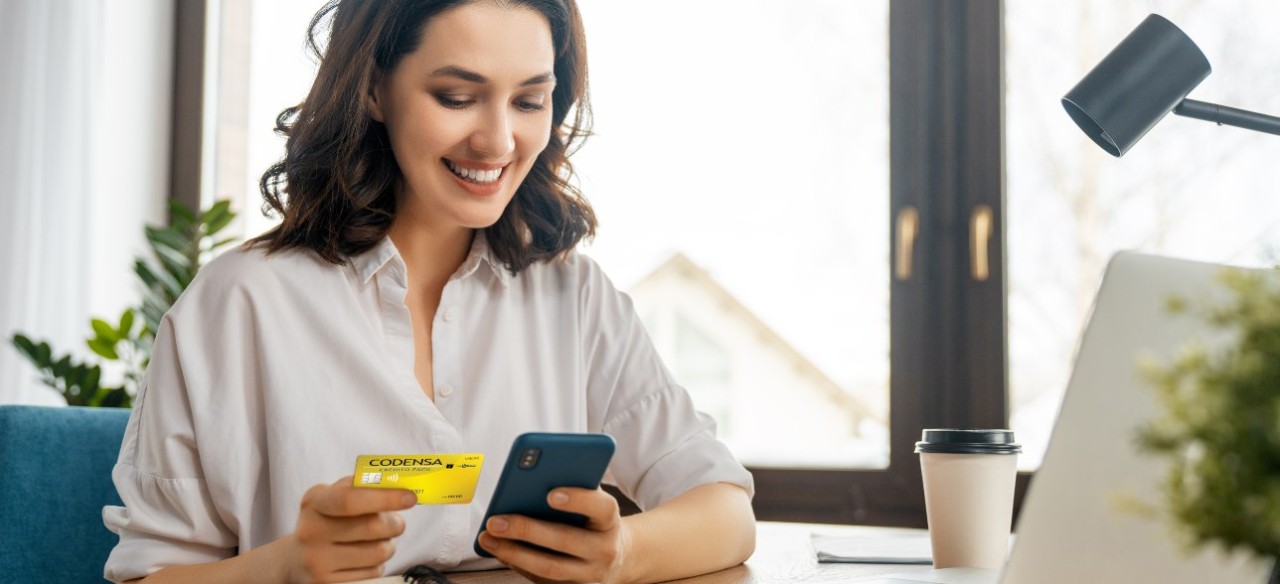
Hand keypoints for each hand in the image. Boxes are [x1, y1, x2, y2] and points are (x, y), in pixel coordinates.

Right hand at [285, 475, 415, 582]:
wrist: (297, 559)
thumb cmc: (328, 520)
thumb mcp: (334, 496)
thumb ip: (363, 486)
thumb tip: (399, 485)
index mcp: (314, 503)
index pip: (350, 499)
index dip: (385, 497)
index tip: (410, 498)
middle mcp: (310, 532)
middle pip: (372, 527)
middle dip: (395, 523)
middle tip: (397, 522)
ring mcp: (317, 562)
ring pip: (378, 552)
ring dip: (388, 545)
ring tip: (378, 540)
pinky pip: (373, 572)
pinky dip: (377, 564)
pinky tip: (364, 558)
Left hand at [476, 487, 630, 583]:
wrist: (616, 557)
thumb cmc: (593, 520)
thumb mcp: (592, 501)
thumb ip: (573, 486)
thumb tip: (533, 477)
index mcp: (611, 521)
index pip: (602, 508)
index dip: (578, 500)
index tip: (550, 493)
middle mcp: (605, 550)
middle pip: (565, 540)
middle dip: (527, 530)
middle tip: (495, 521)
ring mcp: (590, 575)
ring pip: (550, 568)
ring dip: (514, 553)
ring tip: (488, 538)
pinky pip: (542, 580)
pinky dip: (518, 565)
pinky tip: (499, 551)